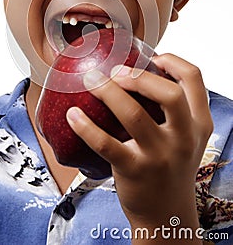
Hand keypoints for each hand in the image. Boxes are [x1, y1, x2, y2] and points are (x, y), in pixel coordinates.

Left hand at [66, 54, 212, 240]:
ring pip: (134, 115)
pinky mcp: (135, 171)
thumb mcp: (185, 138)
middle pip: (169, 94)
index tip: (152, 57)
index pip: (194, 80)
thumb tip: (139, 73)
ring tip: (91, 80)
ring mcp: (160, 156)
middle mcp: (184, 138)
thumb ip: (174, 110)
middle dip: (139, 76)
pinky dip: (85, 126)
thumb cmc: (171, 167)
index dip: (173, 61)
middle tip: (116, 70)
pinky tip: (72, 114)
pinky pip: (106, 143)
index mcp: (198, 123)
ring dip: (108, 91)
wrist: (166, 214)